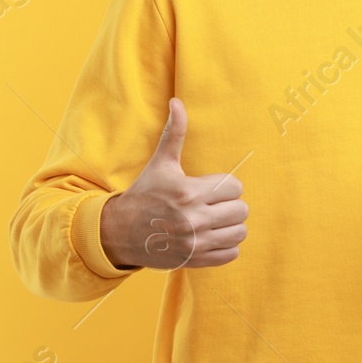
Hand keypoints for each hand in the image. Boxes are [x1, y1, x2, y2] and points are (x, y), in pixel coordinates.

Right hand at [85, 97, 248, 269]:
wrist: (120, 232)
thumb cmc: (144, 194)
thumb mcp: (160, 163)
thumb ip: (173, 133)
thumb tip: (177, 102)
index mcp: (188, 192)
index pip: (234, 187)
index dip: (227, 185)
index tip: (213, 187)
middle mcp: (194, 219)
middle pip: (241, 210)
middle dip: (231, 204)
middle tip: (215, 203)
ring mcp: (196, 243)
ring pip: (240, 232)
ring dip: (232, 225)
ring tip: (216, 219)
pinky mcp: (196, 260)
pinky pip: (231, 253)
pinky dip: (227, 246)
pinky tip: (213, 236)